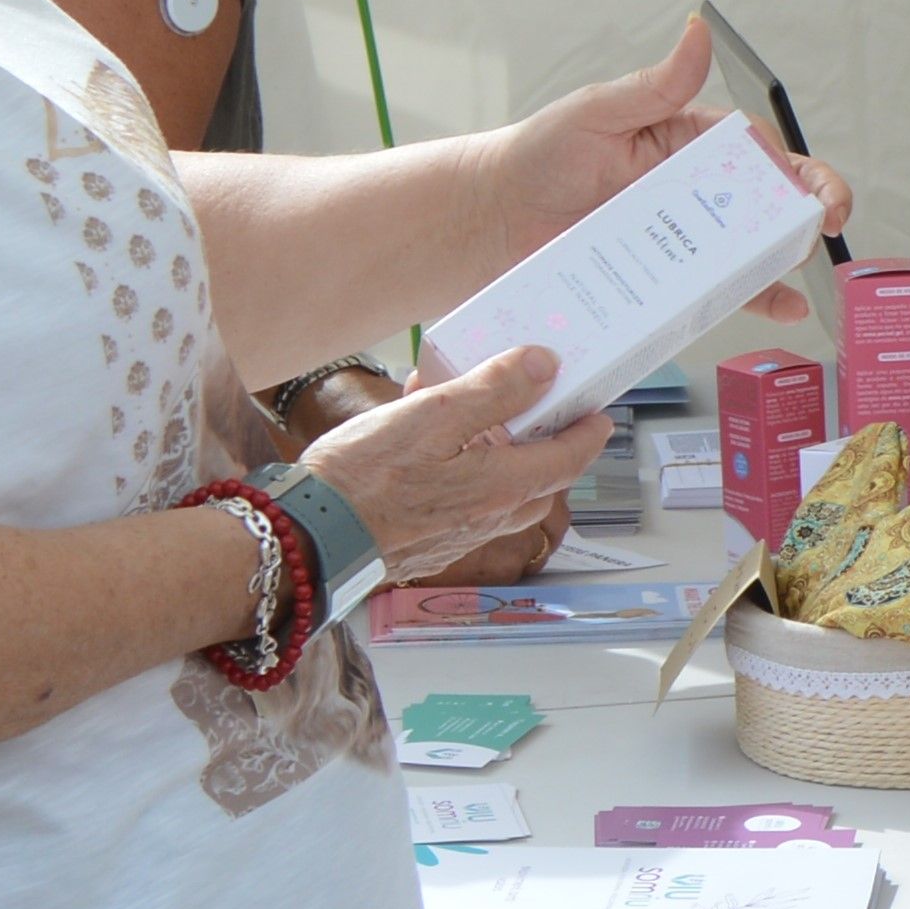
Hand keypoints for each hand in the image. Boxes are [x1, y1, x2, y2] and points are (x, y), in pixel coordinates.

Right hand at [302, 347, 609, 576]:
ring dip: (500, 456)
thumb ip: (494, 391)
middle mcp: (489, 518)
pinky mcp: (428, 542)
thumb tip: (545, 366)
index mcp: (502, 487)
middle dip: (546, 443)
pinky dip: (463, 470)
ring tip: (469, 413)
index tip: (600, 413)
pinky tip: (427, 444)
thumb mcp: (434, 415)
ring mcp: (458, 535)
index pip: (568, 458)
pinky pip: (464, 501)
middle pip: (540, 479)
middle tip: (540, 408)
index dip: (588, 432)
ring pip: (501, 492)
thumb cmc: (365, 477)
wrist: (309, 535)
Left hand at [482, 14, 855, 324]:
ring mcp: (679, 241)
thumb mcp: (597, 112)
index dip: (793, 167)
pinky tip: (782, 306)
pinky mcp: (663, 281)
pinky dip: (753, 298)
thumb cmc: (537, 156)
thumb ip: (655, 84)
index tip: (811, 187)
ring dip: (786, 256)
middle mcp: (691, 193)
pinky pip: (715, 292)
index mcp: (685, 143)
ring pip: (749, 248)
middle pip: (767, 201)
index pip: (757, 151)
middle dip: (805, 211)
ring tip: (803, 267)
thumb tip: (697, 32)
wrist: (490, 222)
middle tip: (824, 223)